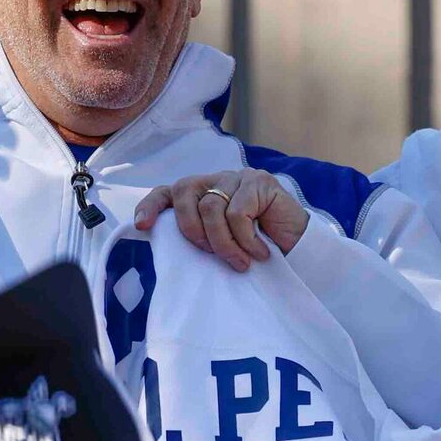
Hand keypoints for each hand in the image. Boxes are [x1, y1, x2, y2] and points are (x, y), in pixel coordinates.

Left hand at [132, 168, 308, 271]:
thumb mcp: (220, 247)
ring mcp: (238, 178)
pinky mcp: (260, 182)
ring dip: (224, 243)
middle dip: (192, 231)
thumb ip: (198, 238)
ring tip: (242, 262)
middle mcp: (217, 181)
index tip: (142, 226)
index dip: (152, 205)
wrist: (299, 255)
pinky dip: (246, 240)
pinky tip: (261, 252)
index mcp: (202, 195)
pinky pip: (238, 212)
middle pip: (185, 194)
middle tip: (213, 255)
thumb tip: (163, 243)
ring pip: (211, 207)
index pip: (169, 191)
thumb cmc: (256, 253)